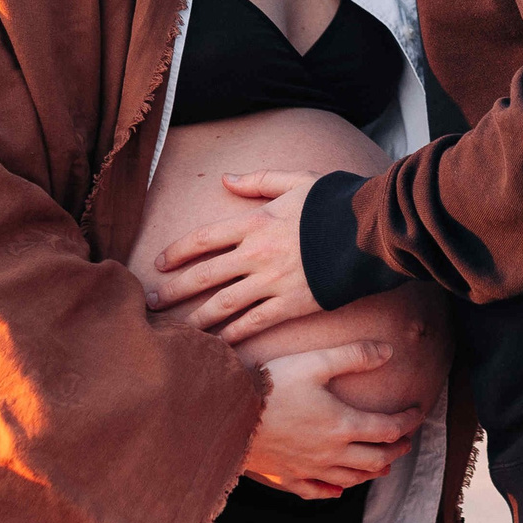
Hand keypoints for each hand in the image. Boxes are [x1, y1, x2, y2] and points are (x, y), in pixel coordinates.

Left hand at [146, 170, 325, 344]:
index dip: (178, 252)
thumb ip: (259, 180)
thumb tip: (226, 179)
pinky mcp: (291, 304)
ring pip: (224, 304)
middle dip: (175, 290)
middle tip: (152, 302)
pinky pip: (254, 323)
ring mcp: (273, 282)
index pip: (204, 239)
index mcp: (255, 223)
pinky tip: (218, 343)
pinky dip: (233, 334)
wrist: (370, 231)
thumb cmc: (335, 203)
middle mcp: (257, 254)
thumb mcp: (296, 181)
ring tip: (179, 331)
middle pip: (205, 275)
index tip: (160, 263)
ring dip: (197, 318)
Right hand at [243, 340, 424, 498]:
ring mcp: (309, 469)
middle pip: (375, 460)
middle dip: (396, 451)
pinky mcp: (287, 477)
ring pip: (351, 479)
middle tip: (405, 442)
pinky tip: (338, 490)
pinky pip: (316, 492)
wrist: (229, 413)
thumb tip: (389, 352)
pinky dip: (333, 492)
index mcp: (343, 425)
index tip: (417, 413)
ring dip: (372, 472)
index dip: (407, 422)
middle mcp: (331, 453)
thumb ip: (355, 355)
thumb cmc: (273, 384)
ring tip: (383, 466)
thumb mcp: (316, 361)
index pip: (388, 429)